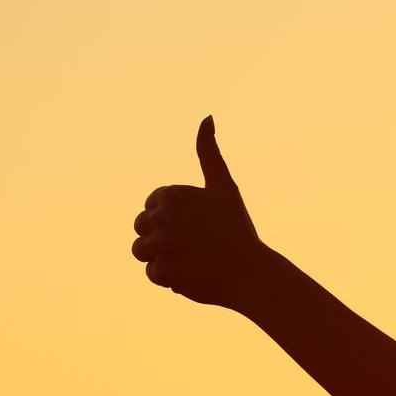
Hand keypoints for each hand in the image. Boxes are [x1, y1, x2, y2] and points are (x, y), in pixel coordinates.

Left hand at [131, 117, 266, 309]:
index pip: (150, 207)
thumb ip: (209, 153)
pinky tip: (195, 275)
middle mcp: (162, 216)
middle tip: (196, 246)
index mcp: (171, 194)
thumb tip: (207, 117)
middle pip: (142, 228)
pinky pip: (153, 274)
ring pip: (141, 251)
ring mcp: (161, 245)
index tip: (197, 225)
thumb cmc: (238, 230)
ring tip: (191, 260)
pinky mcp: (163, 271)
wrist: (253, 273)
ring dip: (162, 258)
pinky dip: (172, 279)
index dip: (173, 219)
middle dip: (163, 238)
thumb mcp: (224, 188)